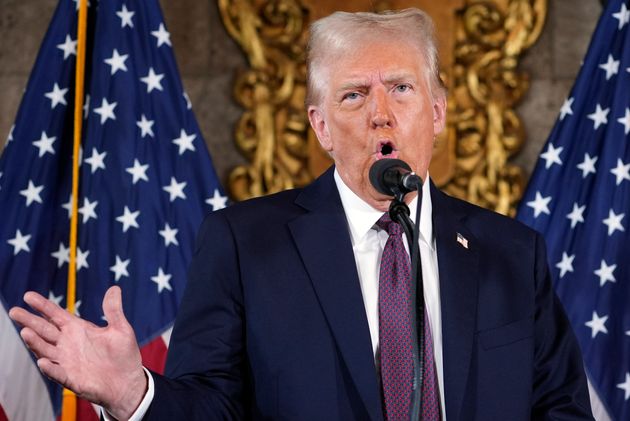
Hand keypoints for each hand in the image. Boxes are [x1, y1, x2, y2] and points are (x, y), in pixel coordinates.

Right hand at [9, 286, 146, 419]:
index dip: (42, 305)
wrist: (127, 382)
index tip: (28, 296)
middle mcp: (68, 343)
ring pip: (45, 349)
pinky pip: (57, 372)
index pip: (56, 314)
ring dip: (35, 342)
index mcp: (78, 329)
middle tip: (15, 311)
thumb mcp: (121, 329)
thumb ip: (113, 310)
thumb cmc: (123, 355)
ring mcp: (67, 361)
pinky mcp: (70, 378)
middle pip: (44, 330)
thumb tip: (114, 288)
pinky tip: (43, 361)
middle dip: (29, 321)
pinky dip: (50, 368)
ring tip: (25, 332)